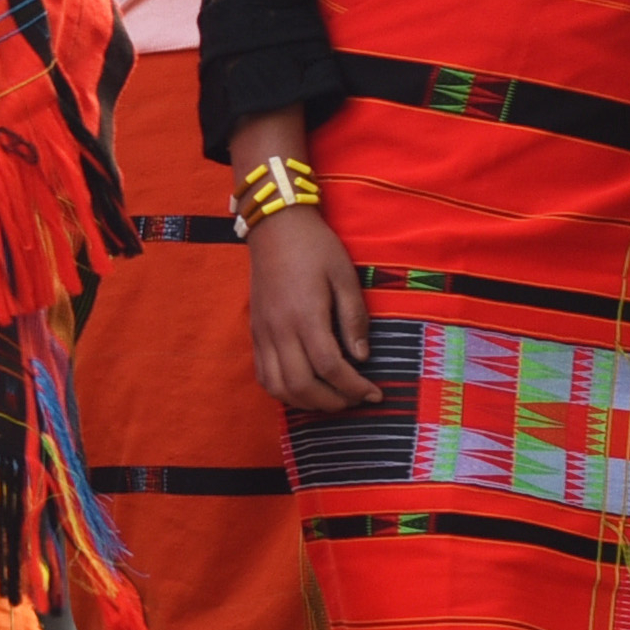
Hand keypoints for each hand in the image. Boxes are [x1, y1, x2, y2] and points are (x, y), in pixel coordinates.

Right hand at [243, 204, 380, 413]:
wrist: (274, 227)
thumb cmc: (315, 248)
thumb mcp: (345, 276)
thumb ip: (354, 318)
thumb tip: (362, 356)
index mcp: (305, 315)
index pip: (330, 366)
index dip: (355, 387)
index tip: (374, 394)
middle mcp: (280, 330)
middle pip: (302, 385)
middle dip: (333, 401)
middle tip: (356, 399)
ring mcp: (263, 333)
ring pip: (278, 387)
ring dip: (306, 402)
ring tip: (331, 398)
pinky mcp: (255, 333)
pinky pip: (263, 375)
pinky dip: (283, 391)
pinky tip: (303, 388)